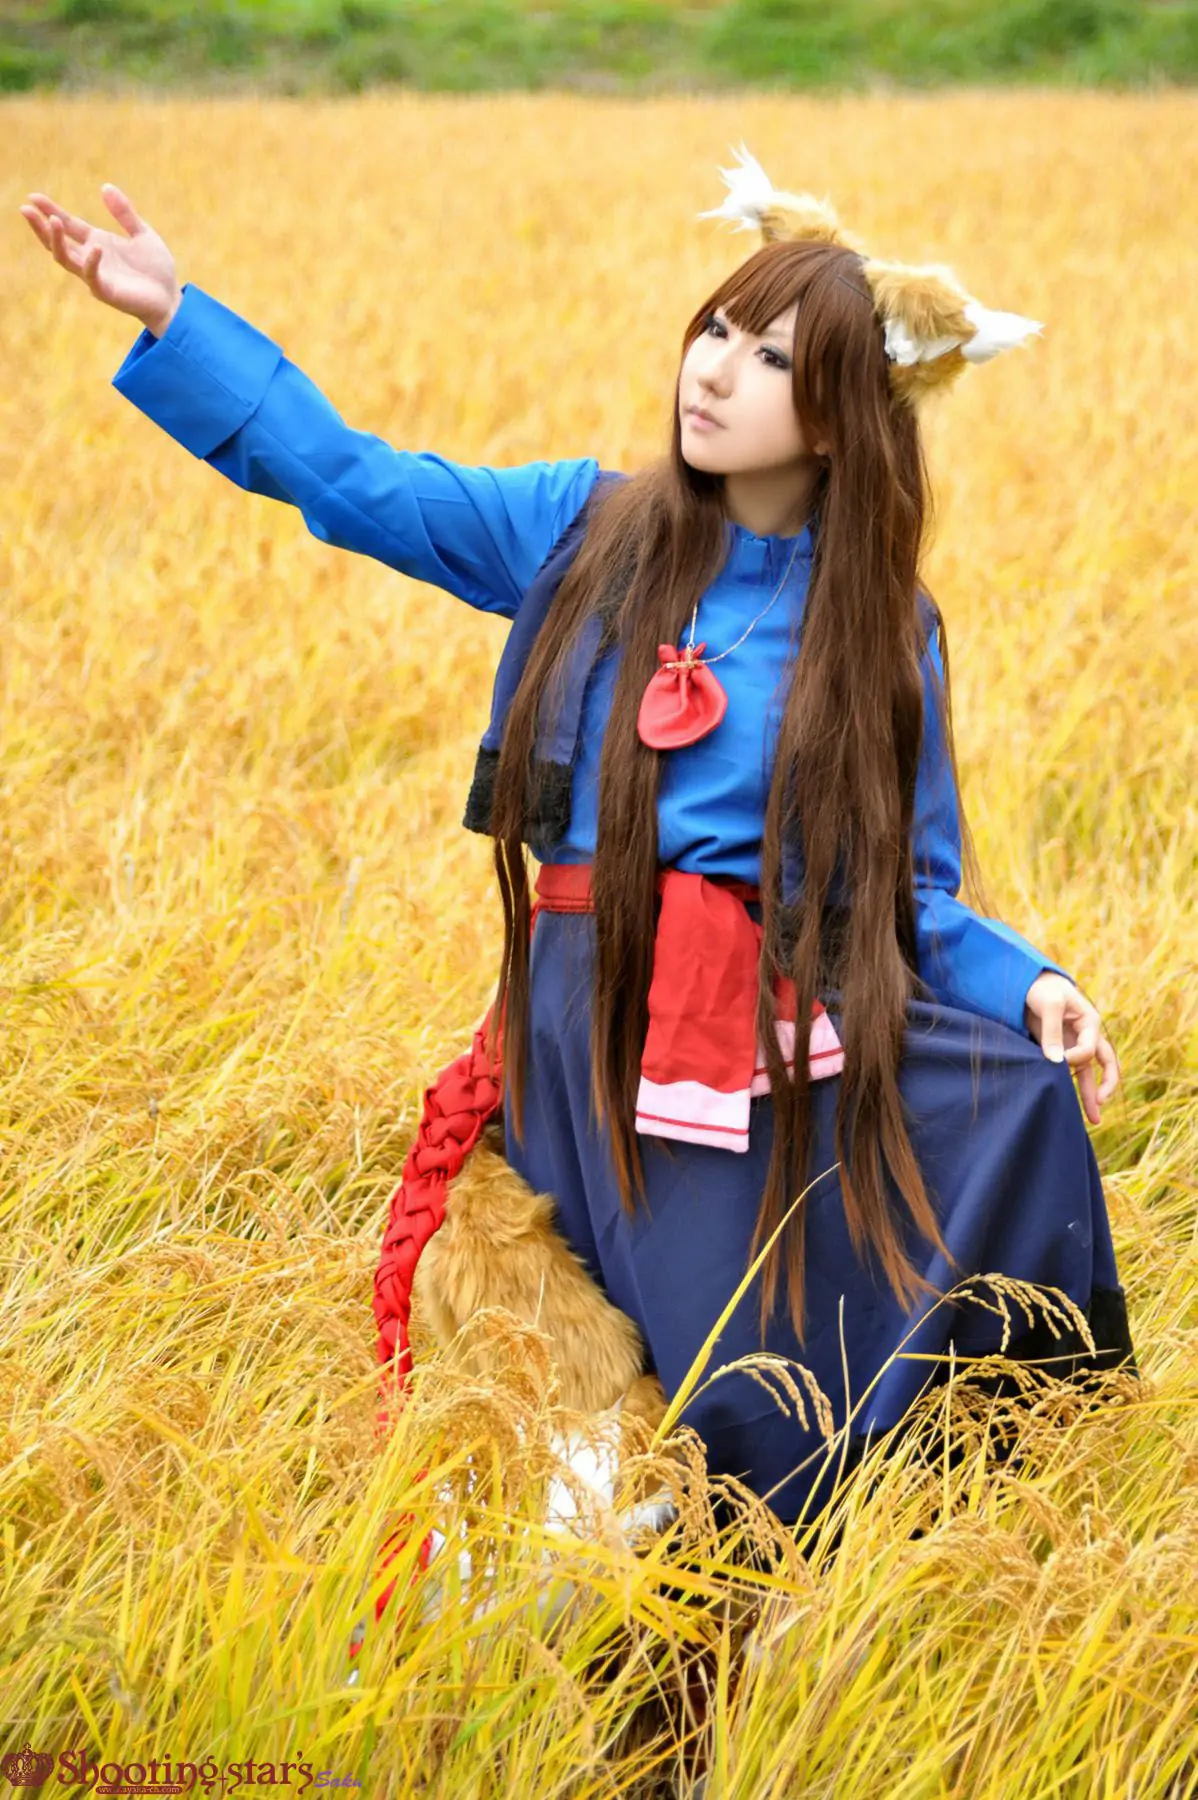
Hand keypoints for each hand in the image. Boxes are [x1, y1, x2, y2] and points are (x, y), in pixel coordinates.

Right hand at [18, 183, 181, 334]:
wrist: (171, 299)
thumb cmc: (156, 269)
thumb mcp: (142, 234)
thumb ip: (125, 213)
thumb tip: (105, 186)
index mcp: (97, 242)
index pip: (68, 224)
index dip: (51, 210)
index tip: (34, 196)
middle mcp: (91, 258)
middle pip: (58, 242)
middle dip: (41, 226)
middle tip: (26, 208)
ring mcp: (97, 275)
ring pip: (66, 259)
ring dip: (57, 241)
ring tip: (53, 221)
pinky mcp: (107, 292)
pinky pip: (92, 276)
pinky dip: (91, 262)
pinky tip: (94, 247)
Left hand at [1024, 971, 1119, 1124]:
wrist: (1027, 982)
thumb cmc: (1041, 988)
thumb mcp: (1048, 1004)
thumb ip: (1052, 1032)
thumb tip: (1056, 1062)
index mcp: (1090, 1022)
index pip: (1089, 1050)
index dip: (1075, 1059)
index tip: (1056, 1060)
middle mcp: (1087, 1035)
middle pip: (1106, 1063)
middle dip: (1105, 1085)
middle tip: (1101, 1104)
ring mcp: (1075, 1043)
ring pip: (1089, 1072)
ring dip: (1091, 1094)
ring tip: (1094, 1121)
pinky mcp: (1060, 1048)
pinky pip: (1071, 1071)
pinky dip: (1072, 1086)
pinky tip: (1069, 1103)